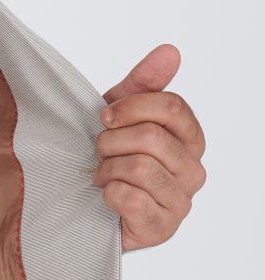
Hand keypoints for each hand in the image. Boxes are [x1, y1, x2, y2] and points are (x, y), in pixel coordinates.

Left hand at [92, 43, 205, 253]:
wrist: (85, 204)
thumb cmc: (109, 156)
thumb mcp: (120, 114)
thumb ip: (144, 83)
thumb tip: (170, 52)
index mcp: (189, 139)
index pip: (172, 107)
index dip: (131, 107)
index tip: (105, 115)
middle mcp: (194, 170)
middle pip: (152, 137)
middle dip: (111, 141)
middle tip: (99, 151)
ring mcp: (181, 202)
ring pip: (139, 167)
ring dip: (107, 168)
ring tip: (101, 174)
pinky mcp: (162, 228)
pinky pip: (131, 199)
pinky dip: (108, 193)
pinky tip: (106, 196)